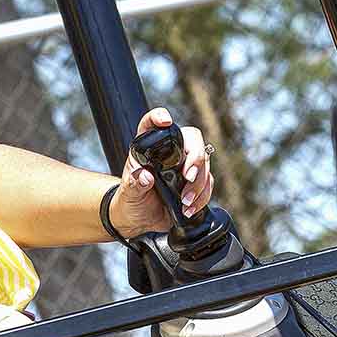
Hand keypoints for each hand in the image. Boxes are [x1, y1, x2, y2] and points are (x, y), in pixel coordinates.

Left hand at [110, 108, 214, 236]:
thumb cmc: (130, 200)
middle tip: (188, 177)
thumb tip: (145, 177)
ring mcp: (185, 165)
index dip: (158, 117)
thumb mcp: (128, 193)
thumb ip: (134, 185)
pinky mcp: (195, 182)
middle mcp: (169, 151)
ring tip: (185, 202)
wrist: (139, 219)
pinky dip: (202, 196)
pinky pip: (208, 183)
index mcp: (148, 147)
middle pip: (192, 140)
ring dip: (199, 184)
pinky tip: (189, 208)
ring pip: (205, 164)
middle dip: (196, 158)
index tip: (165, 121)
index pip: (151, 124)